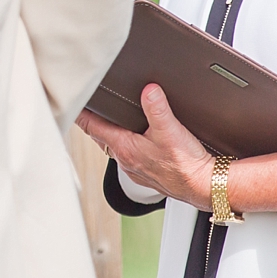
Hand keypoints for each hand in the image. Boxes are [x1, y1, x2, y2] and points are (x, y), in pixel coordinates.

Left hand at [78, 84, 214, 208]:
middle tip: (87, 109)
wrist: (205, 187)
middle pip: (100, 137)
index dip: (80, 114)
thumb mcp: (170, 130)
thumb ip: (157, 108)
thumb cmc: (187, 166)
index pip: (91, 127)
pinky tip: (136, 142)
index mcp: (125, 148)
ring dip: (110, 135)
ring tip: (108, 122)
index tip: (72, 103)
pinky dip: (127, 146)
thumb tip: (148, 90)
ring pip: (114, 148)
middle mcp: (126, 160)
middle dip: (93, 123)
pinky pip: (129, 157)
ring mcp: (135, 169)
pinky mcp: (147, 174)